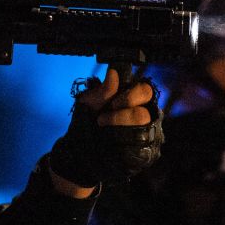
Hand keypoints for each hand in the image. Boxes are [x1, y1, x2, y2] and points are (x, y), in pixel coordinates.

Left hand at [49, 68, 162, 190]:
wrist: (79, 148)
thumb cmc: (87, 121)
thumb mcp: (89, 104)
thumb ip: (102, 91)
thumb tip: (113, 73)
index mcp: (133, 99)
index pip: (145, 91)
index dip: (130, 96)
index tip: (112, 103)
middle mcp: (144, 115)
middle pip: (145, 113)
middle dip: (122, 116)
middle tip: (103, 119)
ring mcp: (145, 134)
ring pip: (143, 131)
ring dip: (119, 129)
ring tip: (103, 130)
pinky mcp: (143, 152)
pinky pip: (142, 149)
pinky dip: (124, 145)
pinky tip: (111, 143)